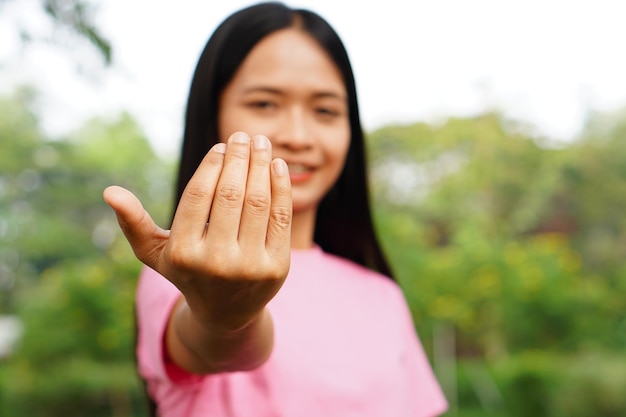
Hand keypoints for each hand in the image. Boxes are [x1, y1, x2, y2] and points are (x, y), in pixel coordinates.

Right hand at [103, 132, 291, 332]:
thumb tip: (109, 191)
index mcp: (183, 253)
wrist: (227, 313)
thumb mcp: (156, 253)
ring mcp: (249, 266)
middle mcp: (216, 261)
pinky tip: (277, 165)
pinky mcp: (277, 267)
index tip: (220, 146)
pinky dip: (281, 186)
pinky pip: (281, 217)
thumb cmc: (188, 272)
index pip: (198, 196)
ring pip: (257, 201)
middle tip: (242, 135)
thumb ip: (133, 223)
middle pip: (230, 194)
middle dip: (238, 157)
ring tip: (261, 142)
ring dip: (261, 164)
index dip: (212, 165)